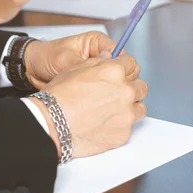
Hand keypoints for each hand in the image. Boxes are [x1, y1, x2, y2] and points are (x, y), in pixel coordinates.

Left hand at [24, 31, 118, 88]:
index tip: (118, 78)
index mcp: (98, 43)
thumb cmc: (46, 57)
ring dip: (107, 89)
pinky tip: (92, 99)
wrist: (31, 70)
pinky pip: (102, 91)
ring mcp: (97, 71)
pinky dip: (99, 96)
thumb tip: (103, 67)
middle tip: (104, 88)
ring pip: (113, 82)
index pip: (121, 55)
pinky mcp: (92, 84)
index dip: (122, 67)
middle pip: (121, 70)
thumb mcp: (65, 59)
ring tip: (94, 94)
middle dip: (115, 80)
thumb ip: (84, 63)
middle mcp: (100, 56)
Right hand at [30, 54, 147, 158]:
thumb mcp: (75, 69)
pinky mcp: (124, 134)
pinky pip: (130, 127)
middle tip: (116, 93)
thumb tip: (108, 58)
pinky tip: (104, 124)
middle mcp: (126, 92)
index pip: (132, 64)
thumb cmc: (59, 97)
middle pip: (140, 86)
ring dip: (130, 107)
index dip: (125, 68)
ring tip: (113, 110)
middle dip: (130, 87)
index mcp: (115, 72)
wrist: (52, 125)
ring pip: (140, 108)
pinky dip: (120, 125)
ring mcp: (127, 114)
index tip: (122, 72)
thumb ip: (97, 62)